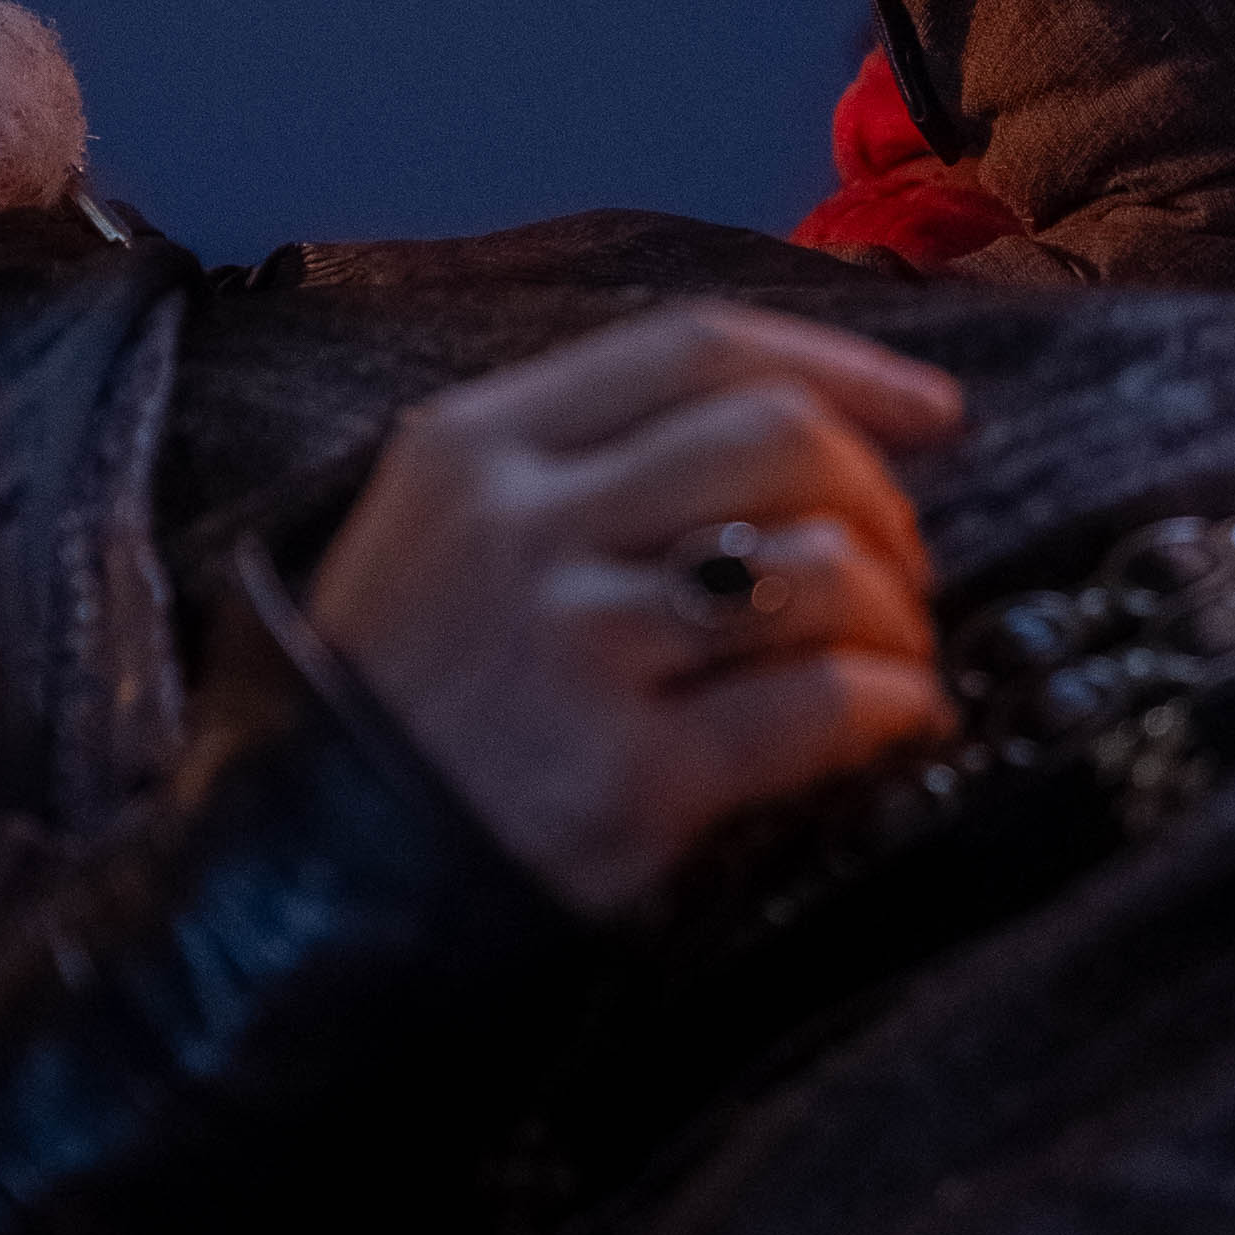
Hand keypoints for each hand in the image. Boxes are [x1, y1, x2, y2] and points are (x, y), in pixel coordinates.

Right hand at [307, 299, 960, 916]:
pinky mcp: (627, 779)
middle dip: (878, 494)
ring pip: (817, 563)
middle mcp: (523, 526)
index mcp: (472, 445)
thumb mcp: (436, 531)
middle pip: (777, 438)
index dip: (840, 365)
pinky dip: (894, 704)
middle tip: (897, 558)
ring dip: (895, 607)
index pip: (693, 347)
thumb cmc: (400, 703)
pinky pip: (823, 704)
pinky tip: (895, 721)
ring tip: (894, 648)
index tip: (928, 410)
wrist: (306, 887)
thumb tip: (796, 425)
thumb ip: (575, 463)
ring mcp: (576, 648)